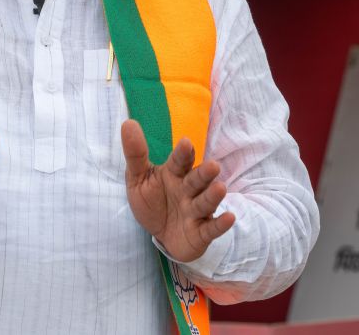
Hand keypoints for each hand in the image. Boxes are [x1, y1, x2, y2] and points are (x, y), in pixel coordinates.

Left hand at [120, 120, 235, 261]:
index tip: (186, 143)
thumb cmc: (153, 201)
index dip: (183, 153)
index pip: (179, 161)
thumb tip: (128, 123)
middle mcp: (188, 190)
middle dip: (204, 173)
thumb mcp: (138, 179)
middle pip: (197, 180)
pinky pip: (211, 228)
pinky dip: (221, 224)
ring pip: (205, 202)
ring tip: (220, 188)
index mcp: (174, 174)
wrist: (161, 235)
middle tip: (213, 166)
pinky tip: (230, 217)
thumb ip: (135, 154)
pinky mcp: (201, 232)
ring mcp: (196, 211)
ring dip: (213, 196)